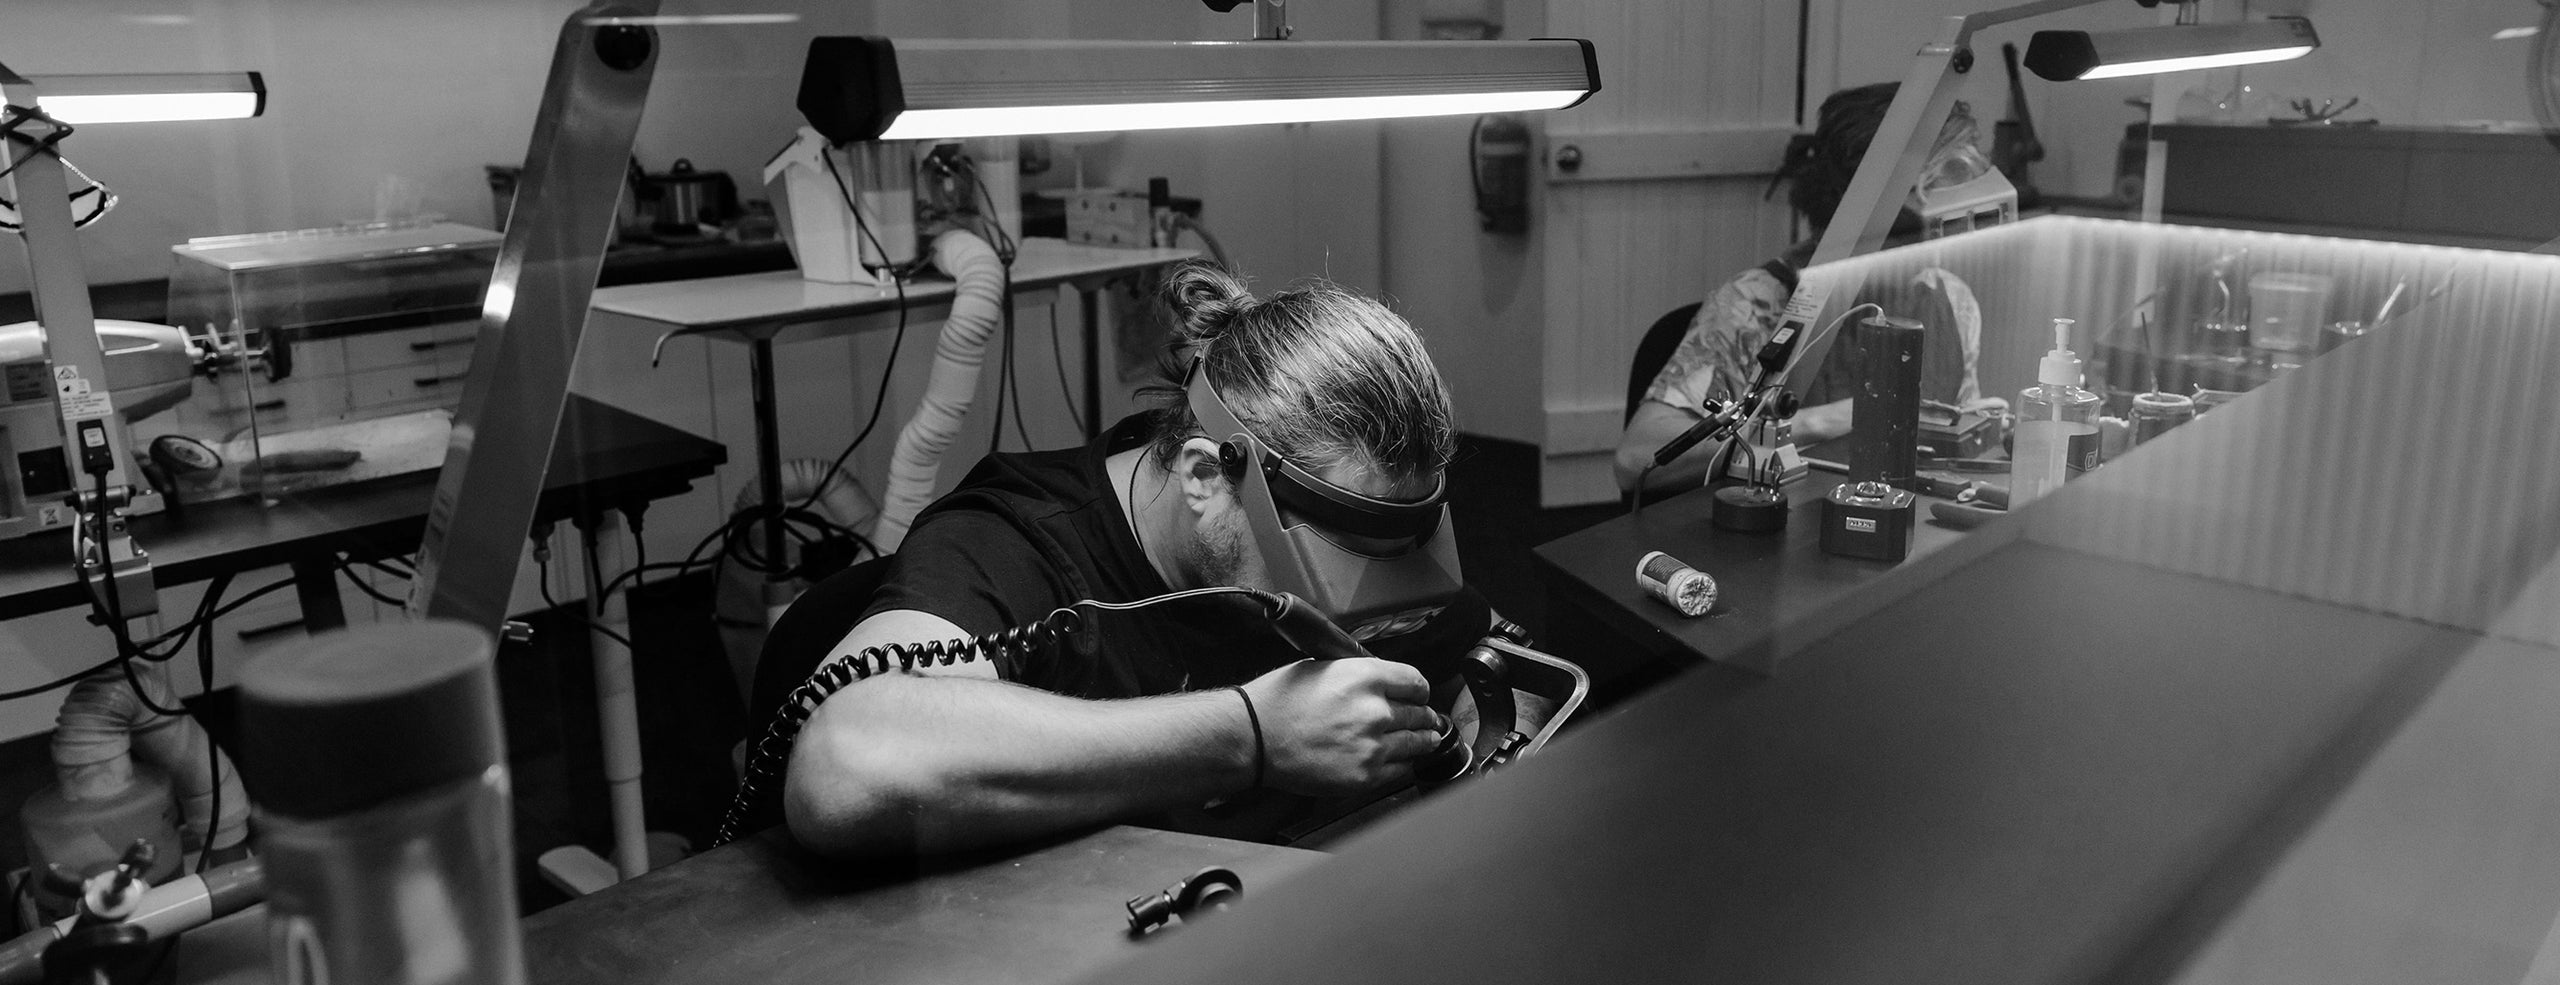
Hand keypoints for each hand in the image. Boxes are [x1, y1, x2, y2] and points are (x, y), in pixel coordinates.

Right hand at [1241, 658, 1444, 795]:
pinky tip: (1402, 759)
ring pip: (1417, 743)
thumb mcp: (1324, 668)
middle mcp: (1375, 710)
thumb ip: (1360, 676)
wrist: (1255, 737)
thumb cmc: (1280, 702)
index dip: (1420, 689)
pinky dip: (1405, 763)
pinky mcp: (1365, 776)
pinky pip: (1401, 769)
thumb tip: (1385, 685)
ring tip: (1425, 739)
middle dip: (1423, 716)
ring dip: (1422, 740)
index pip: (1416, 681)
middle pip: (1420, 713)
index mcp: (1365, 677)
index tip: (1420, 695)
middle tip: (1425, 719)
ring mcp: (1372, 746)